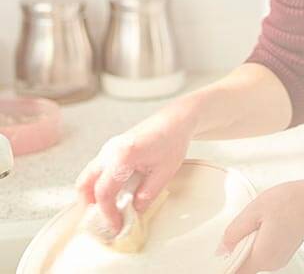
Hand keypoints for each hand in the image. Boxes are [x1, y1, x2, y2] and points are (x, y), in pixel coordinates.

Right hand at [74, 104, 196, 233]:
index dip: (107, 213)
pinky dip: (98, 184)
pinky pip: (97, 169)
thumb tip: (133, 212)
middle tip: (104, 220)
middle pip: (85, 184)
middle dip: (89, 205)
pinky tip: (114, 193)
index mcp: (122, 156)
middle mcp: (109, 150)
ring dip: (92, 194)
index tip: (116, 226)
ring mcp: (108, 148)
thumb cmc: (172, 141)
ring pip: (88, 176)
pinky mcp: (111, 148)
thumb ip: (147, 195)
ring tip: (109, 208)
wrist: (176, 119)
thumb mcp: (164, 173)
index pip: (104, 192)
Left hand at [218, 178, 303, 273]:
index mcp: (263, 255)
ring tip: (258, 222)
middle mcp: (272, 263)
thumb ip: (234, 233)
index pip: (235, 271)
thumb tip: (221, 250)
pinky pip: (264, 254)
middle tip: (243, 227)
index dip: (225, 263)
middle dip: (237, 250)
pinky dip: (259, 243)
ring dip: (248, 245)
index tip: (224, 250)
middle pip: (244, 265)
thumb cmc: (289, 201)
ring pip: (254, 259)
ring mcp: (280, 259)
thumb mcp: (254, 211)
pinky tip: (266, 225)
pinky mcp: (284, 253)